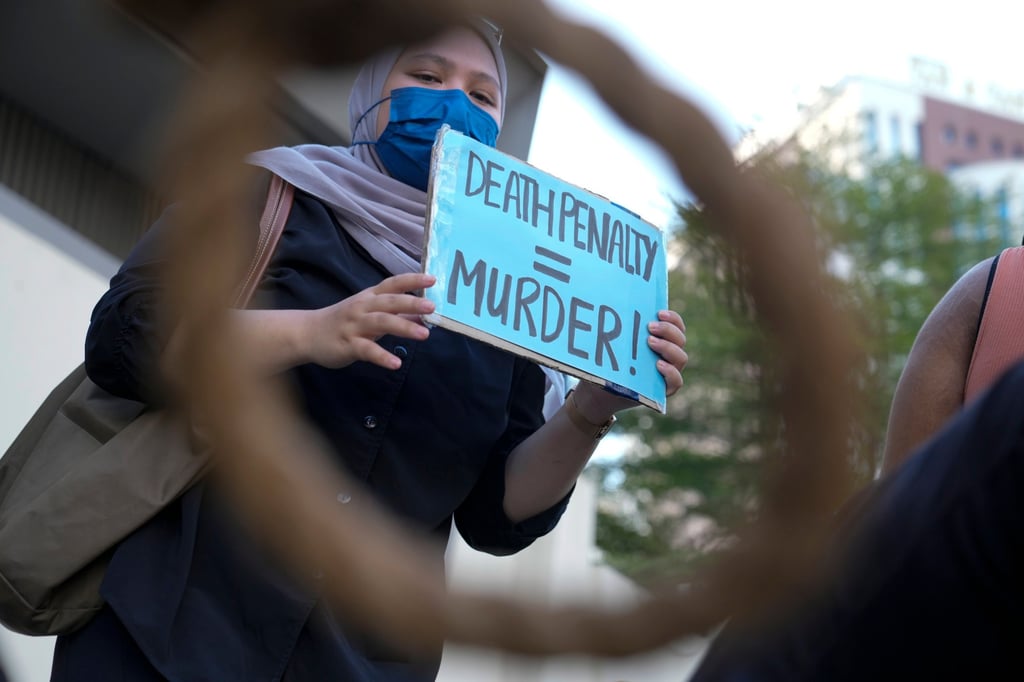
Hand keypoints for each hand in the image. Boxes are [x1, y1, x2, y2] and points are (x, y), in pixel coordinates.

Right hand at [304, 272, 435, 369]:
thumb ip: (396, 314)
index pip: (393, 284)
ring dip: (403, 327)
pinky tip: (396, 364)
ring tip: (424, 334)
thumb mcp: (370, 313)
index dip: (412, 280)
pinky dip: (381, 356)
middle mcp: (363, 307)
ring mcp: (354, 325)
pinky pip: (367, 350)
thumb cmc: (345, 322)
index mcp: (370, 297)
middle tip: (432, 307)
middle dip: (411, 303)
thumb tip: (423, 315)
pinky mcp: (347, 345)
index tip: (432, 279)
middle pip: (389, 302)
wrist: (307, 333)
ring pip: (381, 323)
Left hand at [574, 309, 686, 415]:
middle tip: (650, 327)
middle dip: (668, 330)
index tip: (659, 312)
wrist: (599, 391)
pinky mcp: (664, 390)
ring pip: (681, 358)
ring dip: (668, 347)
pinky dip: (670, 372)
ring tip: (650, 342)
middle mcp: (669, 356)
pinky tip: (658, 364)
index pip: (677, 327)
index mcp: (663, 341)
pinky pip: (677, 381)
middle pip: (681, 340)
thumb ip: (623, 329)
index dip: (673, 318)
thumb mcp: (616, 344)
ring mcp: (669, 373)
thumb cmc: (609, 363)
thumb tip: (613, 301)